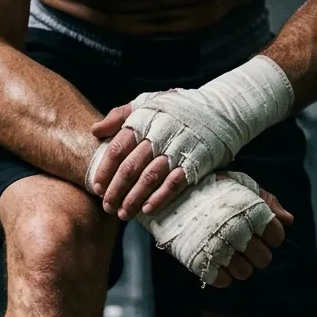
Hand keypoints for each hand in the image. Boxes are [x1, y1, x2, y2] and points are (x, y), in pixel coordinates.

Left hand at [88, 57, 294, 219]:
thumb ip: (120, 115)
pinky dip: (159, 198)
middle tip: (107, 207)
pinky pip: (173, 184)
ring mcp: (177, 150)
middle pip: (130, 167)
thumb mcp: (148, 102)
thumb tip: (95, 131)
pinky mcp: (193, 163)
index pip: (117, 148)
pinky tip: (147, 210)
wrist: (220, 110)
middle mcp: (159, 135)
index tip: (96, 187)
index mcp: (144, 120)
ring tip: (123, 213)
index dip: (105, 170)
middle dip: (116, 190)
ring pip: (149, 178)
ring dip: (134, 199)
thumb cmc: (178, 109)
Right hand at [207, 182, 292, 288]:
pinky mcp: (200, 262)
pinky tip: (217, 262)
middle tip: (245, 246)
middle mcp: (236, 231)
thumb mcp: (241, 185)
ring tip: (230, 254)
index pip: (276, 236)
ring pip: (245, 273)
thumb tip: (289, 221)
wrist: (171, 195)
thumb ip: (267, 202)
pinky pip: (223, 281)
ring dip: (240, 266)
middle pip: (263, 259)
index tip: (259, 231)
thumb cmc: (211, 189)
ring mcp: (218, 248)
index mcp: (250, 211)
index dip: (271, 236)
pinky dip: (223, 275)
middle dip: (258, 254)